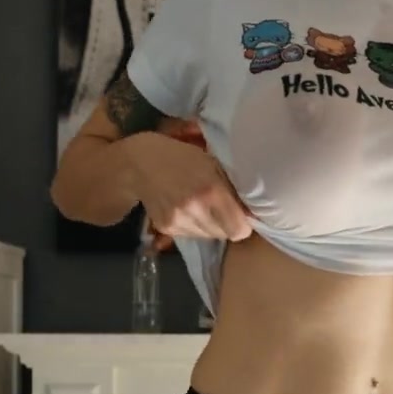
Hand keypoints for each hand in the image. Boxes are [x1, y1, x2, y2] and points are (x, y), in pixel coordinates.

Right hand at [128, 123, 252, 248]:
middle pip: (225, 235)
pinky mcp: (167, 228)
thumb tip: (252, 211)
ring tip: (202, 206)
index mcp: (211, 191)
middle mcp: (195, 210)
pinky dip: (194, 225)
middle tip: (221, 208)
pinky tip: (186, 208)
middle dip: (227, 224)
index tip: (242, 215)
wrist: (139, 163)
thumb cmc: (182, 157)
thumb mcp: (212, 163)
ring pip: (208, 236)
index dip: (244, 224)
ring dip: (211, 225)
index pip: (239, 230)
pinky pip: (192, 235)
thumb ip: (232, 187)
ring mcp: (179, 221)